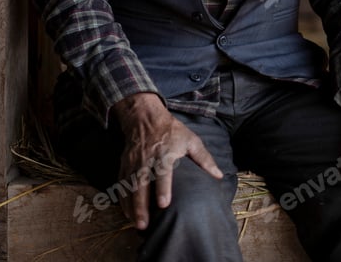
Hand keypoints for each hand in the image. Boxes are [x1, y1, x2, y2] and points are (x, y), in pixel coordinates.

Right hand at [112, 92, 222, 229]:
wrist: (145, 117)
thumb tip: (218, 175)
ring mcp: (134, 162)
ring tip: (136, 224)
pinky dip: (123, 199)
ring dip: (131, 206)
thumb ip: (204, 158)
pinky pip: (121, 183)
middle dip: (141, 204)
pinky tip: (127, 213)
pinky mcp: (125, 164)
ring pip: (129, 186)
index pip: (162, 172)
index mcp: (164, 153)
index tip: (163, 204)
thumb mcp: (190, 139)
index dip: (162, 188)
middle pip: (141, 183)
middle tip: (143, 224)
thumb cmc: (171, 130)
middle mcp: (147, 159)